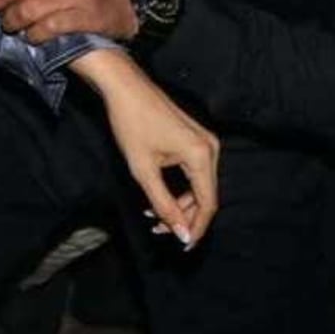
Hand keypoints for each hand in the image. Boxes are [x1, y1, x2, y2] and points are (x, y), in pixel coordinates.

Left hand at [74, 49, 220, 247]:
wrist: (124, 87)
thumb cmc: (131, 123)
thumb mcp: (143, 169)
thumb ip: (163, 204)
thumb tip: (181, 232)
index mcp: (202, 155)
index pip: (208, 204)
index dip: (196, 228)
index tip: (183, 246)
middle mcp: (210, 148)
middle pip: (206, 196)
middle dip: (184, 216)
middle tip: (158, 230)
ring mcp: (205, 141)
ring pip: (199, 185)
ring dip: (180, 203)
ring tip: (152, 214)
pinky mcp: (195, 138)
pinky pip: (193, 171)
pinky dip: (179, 187)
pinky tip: (159, 195)